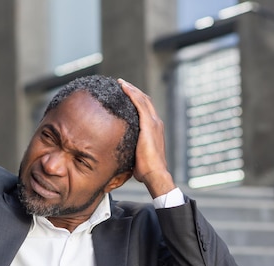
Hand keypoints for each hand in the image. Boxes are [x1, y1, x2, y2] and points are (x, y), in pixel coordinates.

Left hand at [118, 79, 175, 197]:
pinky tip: (123, 87)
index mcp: (154, 130)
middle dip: (134, 91)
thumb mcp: (136, 155)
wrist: (155, 174)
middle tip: (122, 84)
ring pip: (142, 99)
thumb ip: (130, 149)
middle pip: (145, 101)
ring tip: (121, 83)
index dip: (137, 100)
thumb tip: (118, 152)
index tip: (126, 95)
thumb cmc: (146, 170)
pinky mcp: (148, 125)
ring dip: (131, 89)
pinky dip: (132, 93)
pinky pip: (139, 104)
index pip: (146, 110)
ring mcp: (153, 123)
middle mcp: (156, 123)